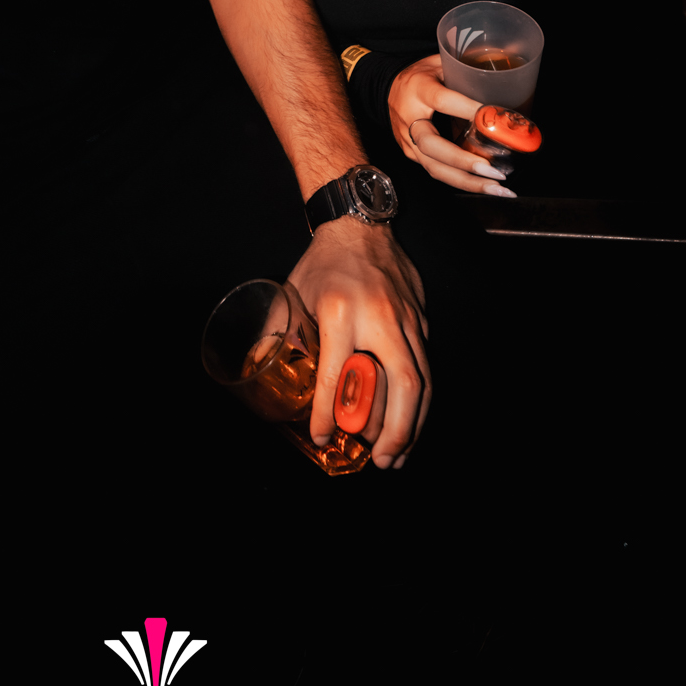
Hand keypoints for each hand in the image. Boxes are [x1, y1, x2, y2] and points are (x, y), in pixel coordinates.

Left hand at [286, 218, 428, 467]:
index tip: (323, 438)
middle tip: (381, 462)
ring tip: (399, 455)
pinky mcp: (421, 320)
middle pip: (400, 384)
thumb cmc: (321, 263)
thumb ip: (279, 334)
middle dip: (394, 431)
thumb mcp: (292, 295)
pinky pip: (427, 368)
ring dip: (413, 425)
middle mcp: (379, 317)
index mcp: (338, 311)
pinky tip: (411, 423)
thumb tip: (259, 370)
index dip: (330, 413)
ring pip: (422, 381)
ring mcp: (406, 319)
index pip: (339, 374)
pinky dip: (421, 403)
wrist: (359, 223)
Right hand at [388, 53, 512, 197]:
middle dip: (464, 161)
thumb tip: (501, 81)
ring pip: (434, 167)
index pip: (442, 101)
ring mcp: (408, 141)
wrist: (384, 89)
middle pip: (432, 146)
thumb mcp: (438, 64)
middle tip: (492, 170)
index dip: (467, 110)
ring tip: (497, 188)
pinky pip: (437, 171)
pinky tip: (483, 186)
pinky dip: (462, 182)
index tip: (494, 118)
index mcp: (418, 90)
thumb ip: (464, 73)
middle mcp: (410, 118)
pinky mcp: (412, 155)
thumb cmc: (419, 76)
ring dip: (467, 182)